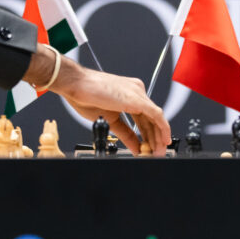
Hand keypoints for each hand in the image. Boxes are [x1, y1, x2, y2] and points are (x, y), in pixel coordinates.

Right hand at [25, 47, 171, 155]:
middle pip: (152, 119)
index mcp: (129, 94)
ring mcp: (138, 93)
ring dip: (159, 137)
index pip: (145, 118)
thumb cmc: (86, 96)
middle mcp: (136, 92)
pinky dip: (162, 129)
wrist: (77, 84)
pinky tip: (163, 140)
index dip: (149, 135)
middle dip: (155, 139)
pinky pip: (156, 115)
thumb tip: (135, 146)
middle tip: (157, 154)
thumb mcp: (109, 120)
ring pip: (157, 117)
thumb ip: (124, 133)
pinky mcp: (137, 99)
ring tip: (158, 152)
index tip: (150, 147)